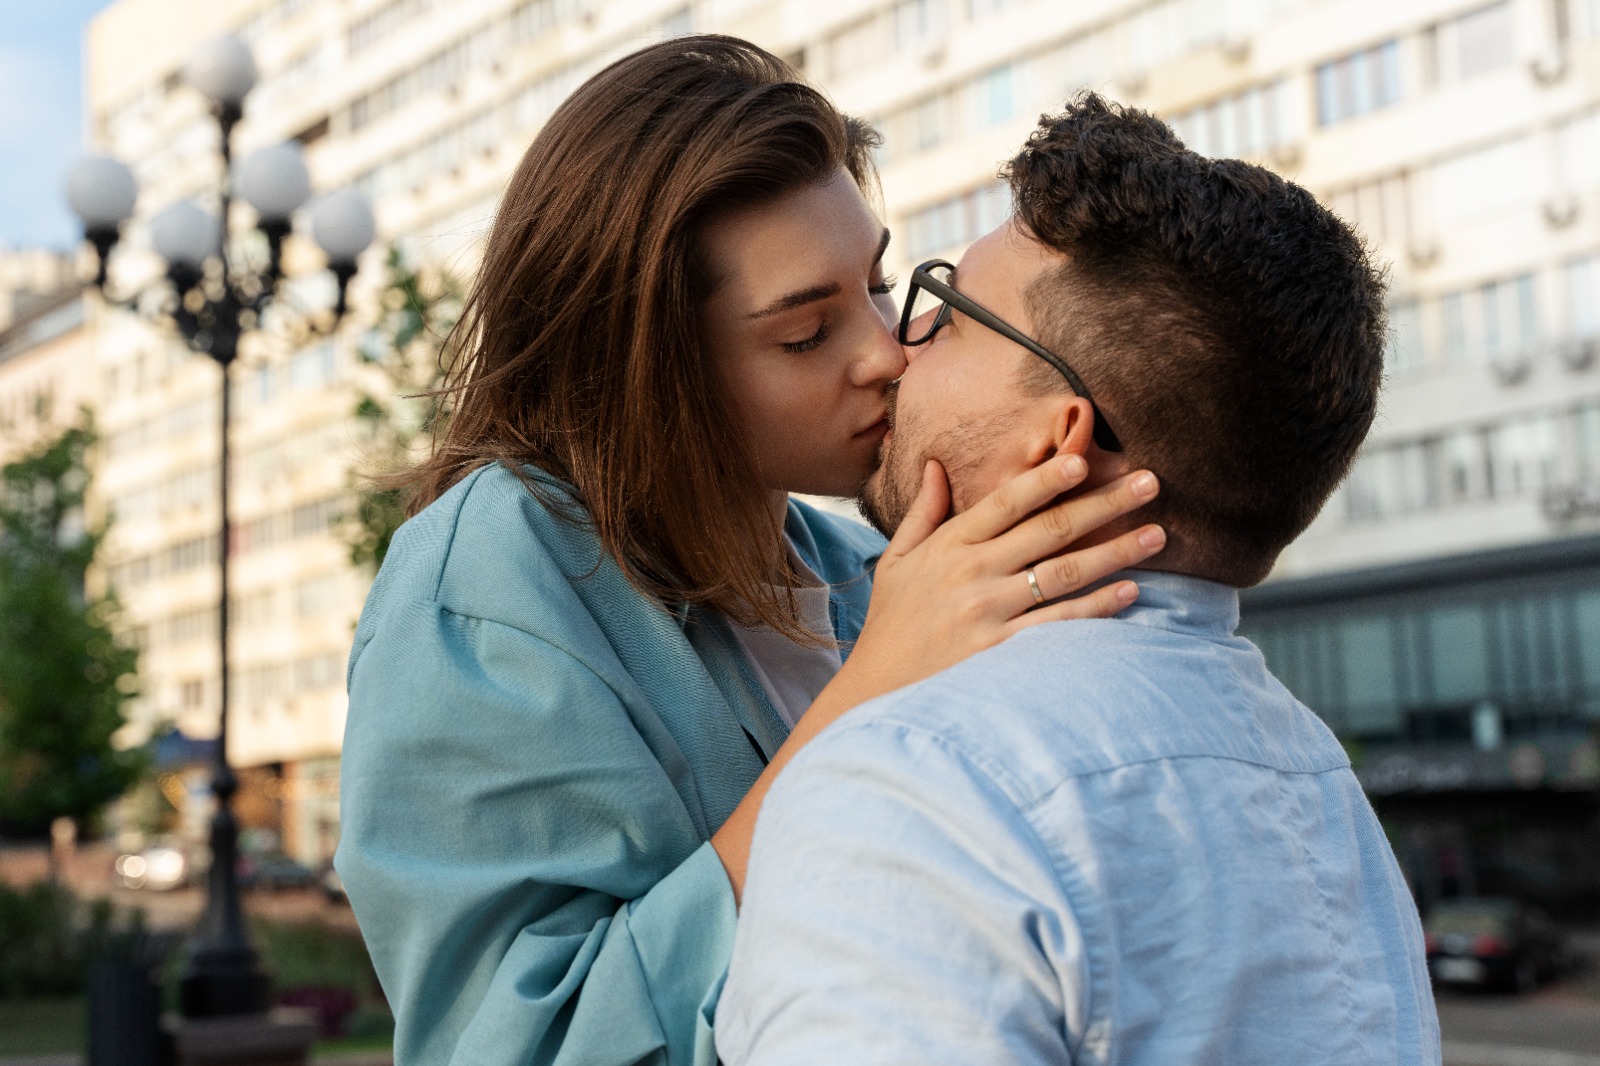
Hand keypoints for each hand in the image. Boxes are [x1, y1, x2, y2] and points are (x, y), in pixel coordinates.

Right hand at [839, 453, 1162, 703]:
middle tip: (1151, 483)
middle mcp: (973, 573)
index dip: (1046, 479)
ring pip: (1065, 573)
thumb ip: (922, 513)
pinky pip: (1059, 624)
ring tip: (1158, 535)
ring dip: (1117, 551)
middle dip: (1104, 503)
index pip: (1006, 502)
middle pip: (1050, 530)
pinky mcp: (1002, 651)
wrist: (875, 691)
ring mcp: (989, 612)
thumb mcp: (896, 562)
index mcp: (951, 545)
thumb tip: (933, 465)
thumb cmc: (892, 624)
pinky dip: (1097, 607)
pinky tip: (1131, 592)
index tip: (1085, 459)